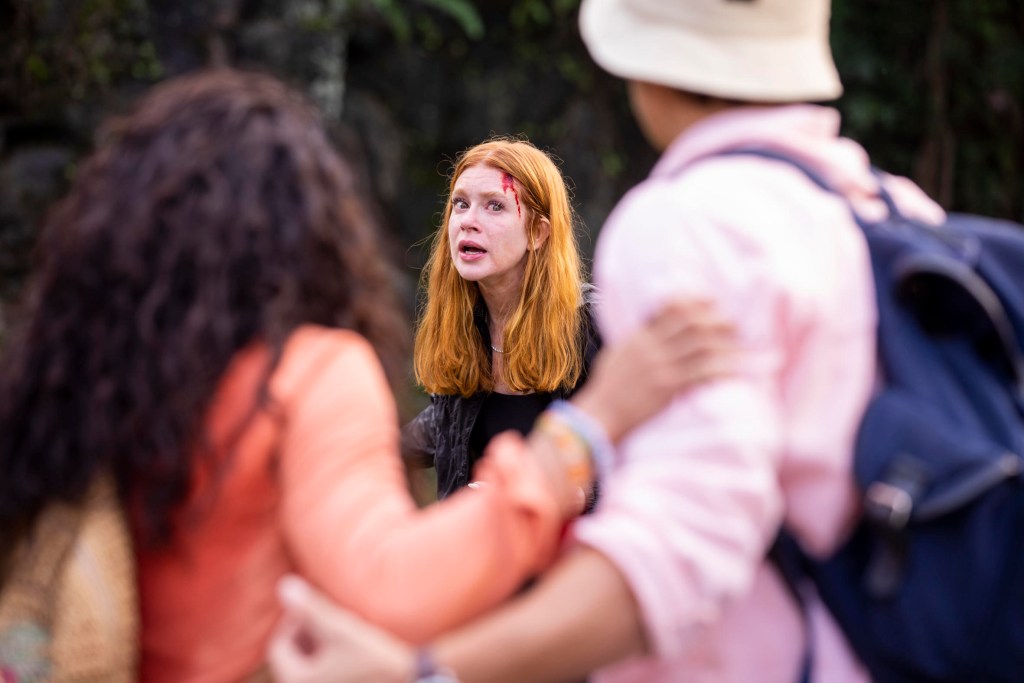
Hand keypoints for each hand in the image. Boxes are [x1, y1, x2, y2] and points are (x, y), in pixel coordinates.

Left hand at [268, 575, 414, 682]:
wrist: (414, 681)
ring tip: (344, 633)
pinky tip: (353, 652)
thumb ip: (310, 608)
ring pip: (309, 668)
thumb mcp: (340, 629)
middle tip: (332, 619)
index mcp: (297, 681)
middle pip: (293, 659)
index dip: (296, 621)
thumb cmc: (375, 659)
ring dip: (320, 649)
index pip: (279, 646)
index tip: (320, 608)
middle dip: (308, 635)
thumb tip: (283, 586)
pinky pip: (325, 676)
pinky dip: (331, 663)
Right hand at [573, 298, 735, 441]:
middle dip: (715, 320)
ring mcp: (659, 365)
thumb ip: (636, 341)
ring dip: (724, 344)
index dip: (694, 302)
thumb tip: (650, 330)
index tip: (712, 301)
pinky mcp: (667, 385)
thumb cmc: (607, 389)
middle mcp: (650, 346)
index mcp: (638, 337)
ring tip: (740, 346)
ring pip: (700, 345)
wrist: (601, 414)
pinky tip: (735, 371)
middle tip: (733, 324)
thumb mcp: (617, 355)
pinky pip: (701, 373)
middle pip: (690, 322)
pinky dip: (721, 371)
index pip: (669, 309)